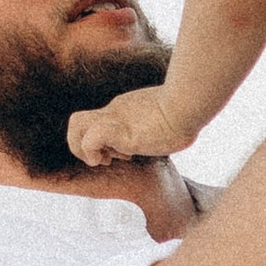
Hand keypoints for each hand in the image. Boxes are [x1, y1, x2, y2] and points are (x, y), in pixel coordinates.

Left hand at [69, 88, 189, 165]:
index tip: (125, 155)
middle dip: (80, 144)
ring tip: (101, 160)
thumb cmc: (190, 112)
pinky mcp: (118, 130)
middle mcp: (116, 112)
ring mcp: (115, 120)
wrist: (188, 104)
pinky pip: (89, 140)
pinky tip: (106, 160)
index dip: (105, 143)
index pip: (101, 122)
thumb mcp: (175, 119)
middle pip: (79, 120)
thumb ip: (168, 125)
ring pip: (75, 125)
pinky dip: (91, 153)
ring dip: (80, 148)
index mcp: (127, 110)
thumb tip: (184, 131)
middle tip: (104, 159)